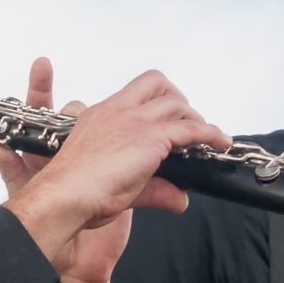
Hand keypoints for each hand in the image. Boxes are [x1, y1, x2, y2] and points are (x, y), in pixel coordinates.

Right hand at [0, 57, 227, 272]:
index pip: (134, 94)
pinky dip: (210, 133)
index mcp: (100, 116)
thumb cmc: (76, 194)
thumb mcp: (118, 185)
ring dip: (196, 118)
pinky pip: (190, 128)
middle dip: (177, 97)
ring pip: (176, 104)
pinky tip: (220, 143)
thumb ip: (153, 189)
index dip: (155, 102)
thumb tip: (181, 199)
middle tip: (188, 121)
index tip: (167, 121)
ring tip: (207, 137)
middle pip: (155, 82)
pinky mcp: (150, 137)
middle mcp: (117, 111)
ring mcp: (133, 121)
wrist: (63, 198)